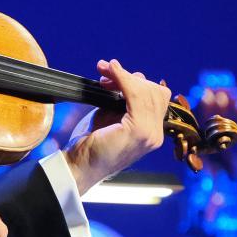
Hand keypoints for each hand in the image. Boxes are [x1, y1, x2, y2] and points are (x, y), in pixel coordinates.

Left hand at [64, 59, 170, 194]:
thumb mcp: (109, 116)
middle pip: (154, 91)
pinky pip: (136, 96)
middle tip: (104, 71)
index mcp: (151, 130)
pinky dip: (123, 80)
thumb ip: (122, 100)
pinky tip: (111, 74)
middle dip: (129, 76)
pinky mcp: (138, 131)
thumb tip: (124, 77)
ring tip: (104, 71)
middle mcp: (155, 134)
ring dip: (123, 76)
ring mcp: (150, 134)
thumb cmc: (91, 142)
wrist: (79, 165)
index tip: (112, 72)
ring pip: (146, 92)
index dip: (137, 81)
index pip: (157, 96)